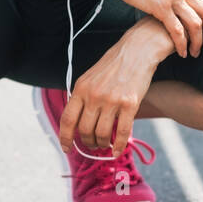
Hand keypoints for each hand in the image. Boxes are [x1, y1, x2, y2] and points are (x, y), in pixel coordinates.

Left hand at [57, 34, 158, 155]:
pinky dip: (118, 145)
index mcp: (81, 89)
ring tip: (105, 144)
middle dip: (87, 142)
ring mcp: (112, 100)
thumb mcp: (90, 77)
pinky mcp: (130, 104)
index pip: (67, 119)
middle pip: (85, 130)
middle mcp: (94, 95)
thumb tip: (76, 121)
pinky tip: (117, 150)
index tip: (66, 148)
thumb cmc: (114, 65)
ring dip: (102, 144)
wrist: (137, 51)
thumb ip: (82, 97)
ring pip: (102, 133)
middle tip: (93, 144)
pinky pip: (122, 132)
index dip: (65, 137)